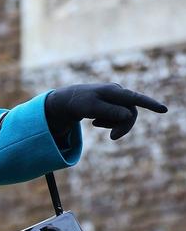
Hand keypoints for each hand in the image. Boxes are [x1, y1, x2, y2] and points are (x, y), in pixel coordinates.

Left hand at [45, 83, 167, 140]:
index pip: (135, 98)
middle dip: (123, 127)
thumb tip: (128, 115)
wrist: (67, 101)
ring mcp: (116, 98)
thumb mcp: (90, 109)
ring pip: (123, 116)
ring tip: (95, 123)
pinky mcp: (112, 104)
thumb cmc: (78, 103)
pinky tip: (94, 122)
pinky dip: (108, 123)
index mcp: (114, 91)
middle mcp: (118, 93)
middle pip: (131, 113)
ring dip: (112, 124)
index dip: (150, 104)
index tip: (163, 110)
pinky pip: (117, 117)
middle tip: (111, 138)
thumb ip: (109, 111)